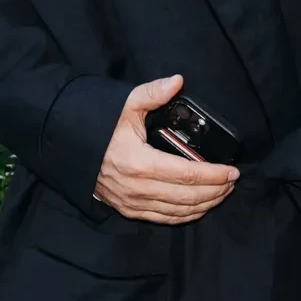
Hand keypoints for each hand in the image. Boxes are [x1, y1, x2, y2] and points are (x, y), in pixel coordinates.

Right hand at [93, 75, 237, 223]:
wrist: (68, 148)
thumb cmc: (98, 127)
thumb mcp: (124, 105)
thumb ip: (152, 93)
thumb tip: (177, 81)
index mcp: (139, 163)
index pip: (188, 174)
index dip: (214, 175)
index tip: (232, 170)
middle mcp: (137, 188)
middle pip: (188, 197)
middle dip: (216, 191)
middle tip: (232, 181)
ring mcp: (132, 202)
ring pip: (179, 211)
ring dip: (205, 204)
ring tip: (222, 192)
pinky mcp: (128, 210)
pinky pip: (164, 218)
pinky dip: (186, 215)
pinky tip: (199, 206)